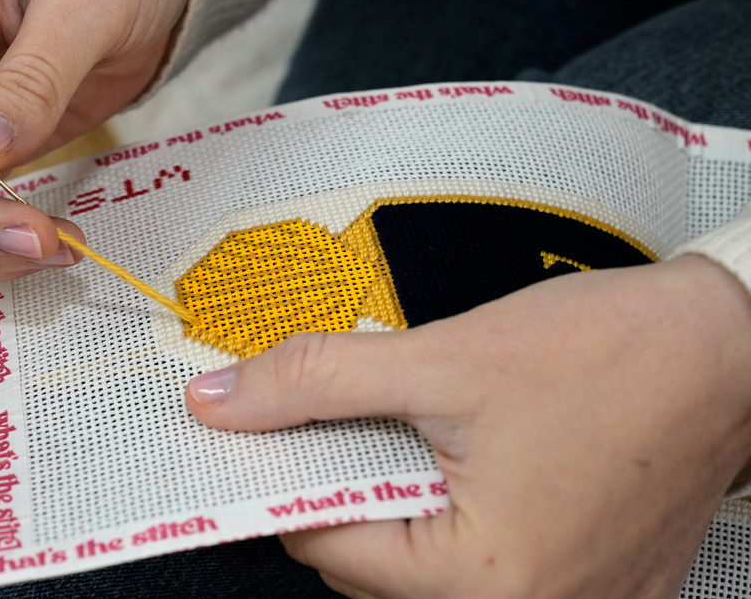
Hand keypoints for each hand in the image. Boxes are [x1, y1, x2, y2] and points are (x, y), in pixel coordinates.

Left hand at [186, 256, 750, 597]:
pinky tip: (458, 449)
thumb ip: (315, 383)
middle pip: (372, 562)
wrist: (730, 344)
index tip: (266, 426)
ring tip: (408, 424)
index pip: (328, 543)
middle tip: (336, 413)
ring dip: (394, 494)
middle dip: (341, 484)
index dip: (285, 477)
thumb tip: (219, 402)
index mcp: (486, 578)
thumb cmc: (609, 353)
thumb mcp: (441, 359)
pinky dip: (449, 506)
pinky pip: (484, 558)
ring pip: (424, 562)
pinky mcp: (592, 578)